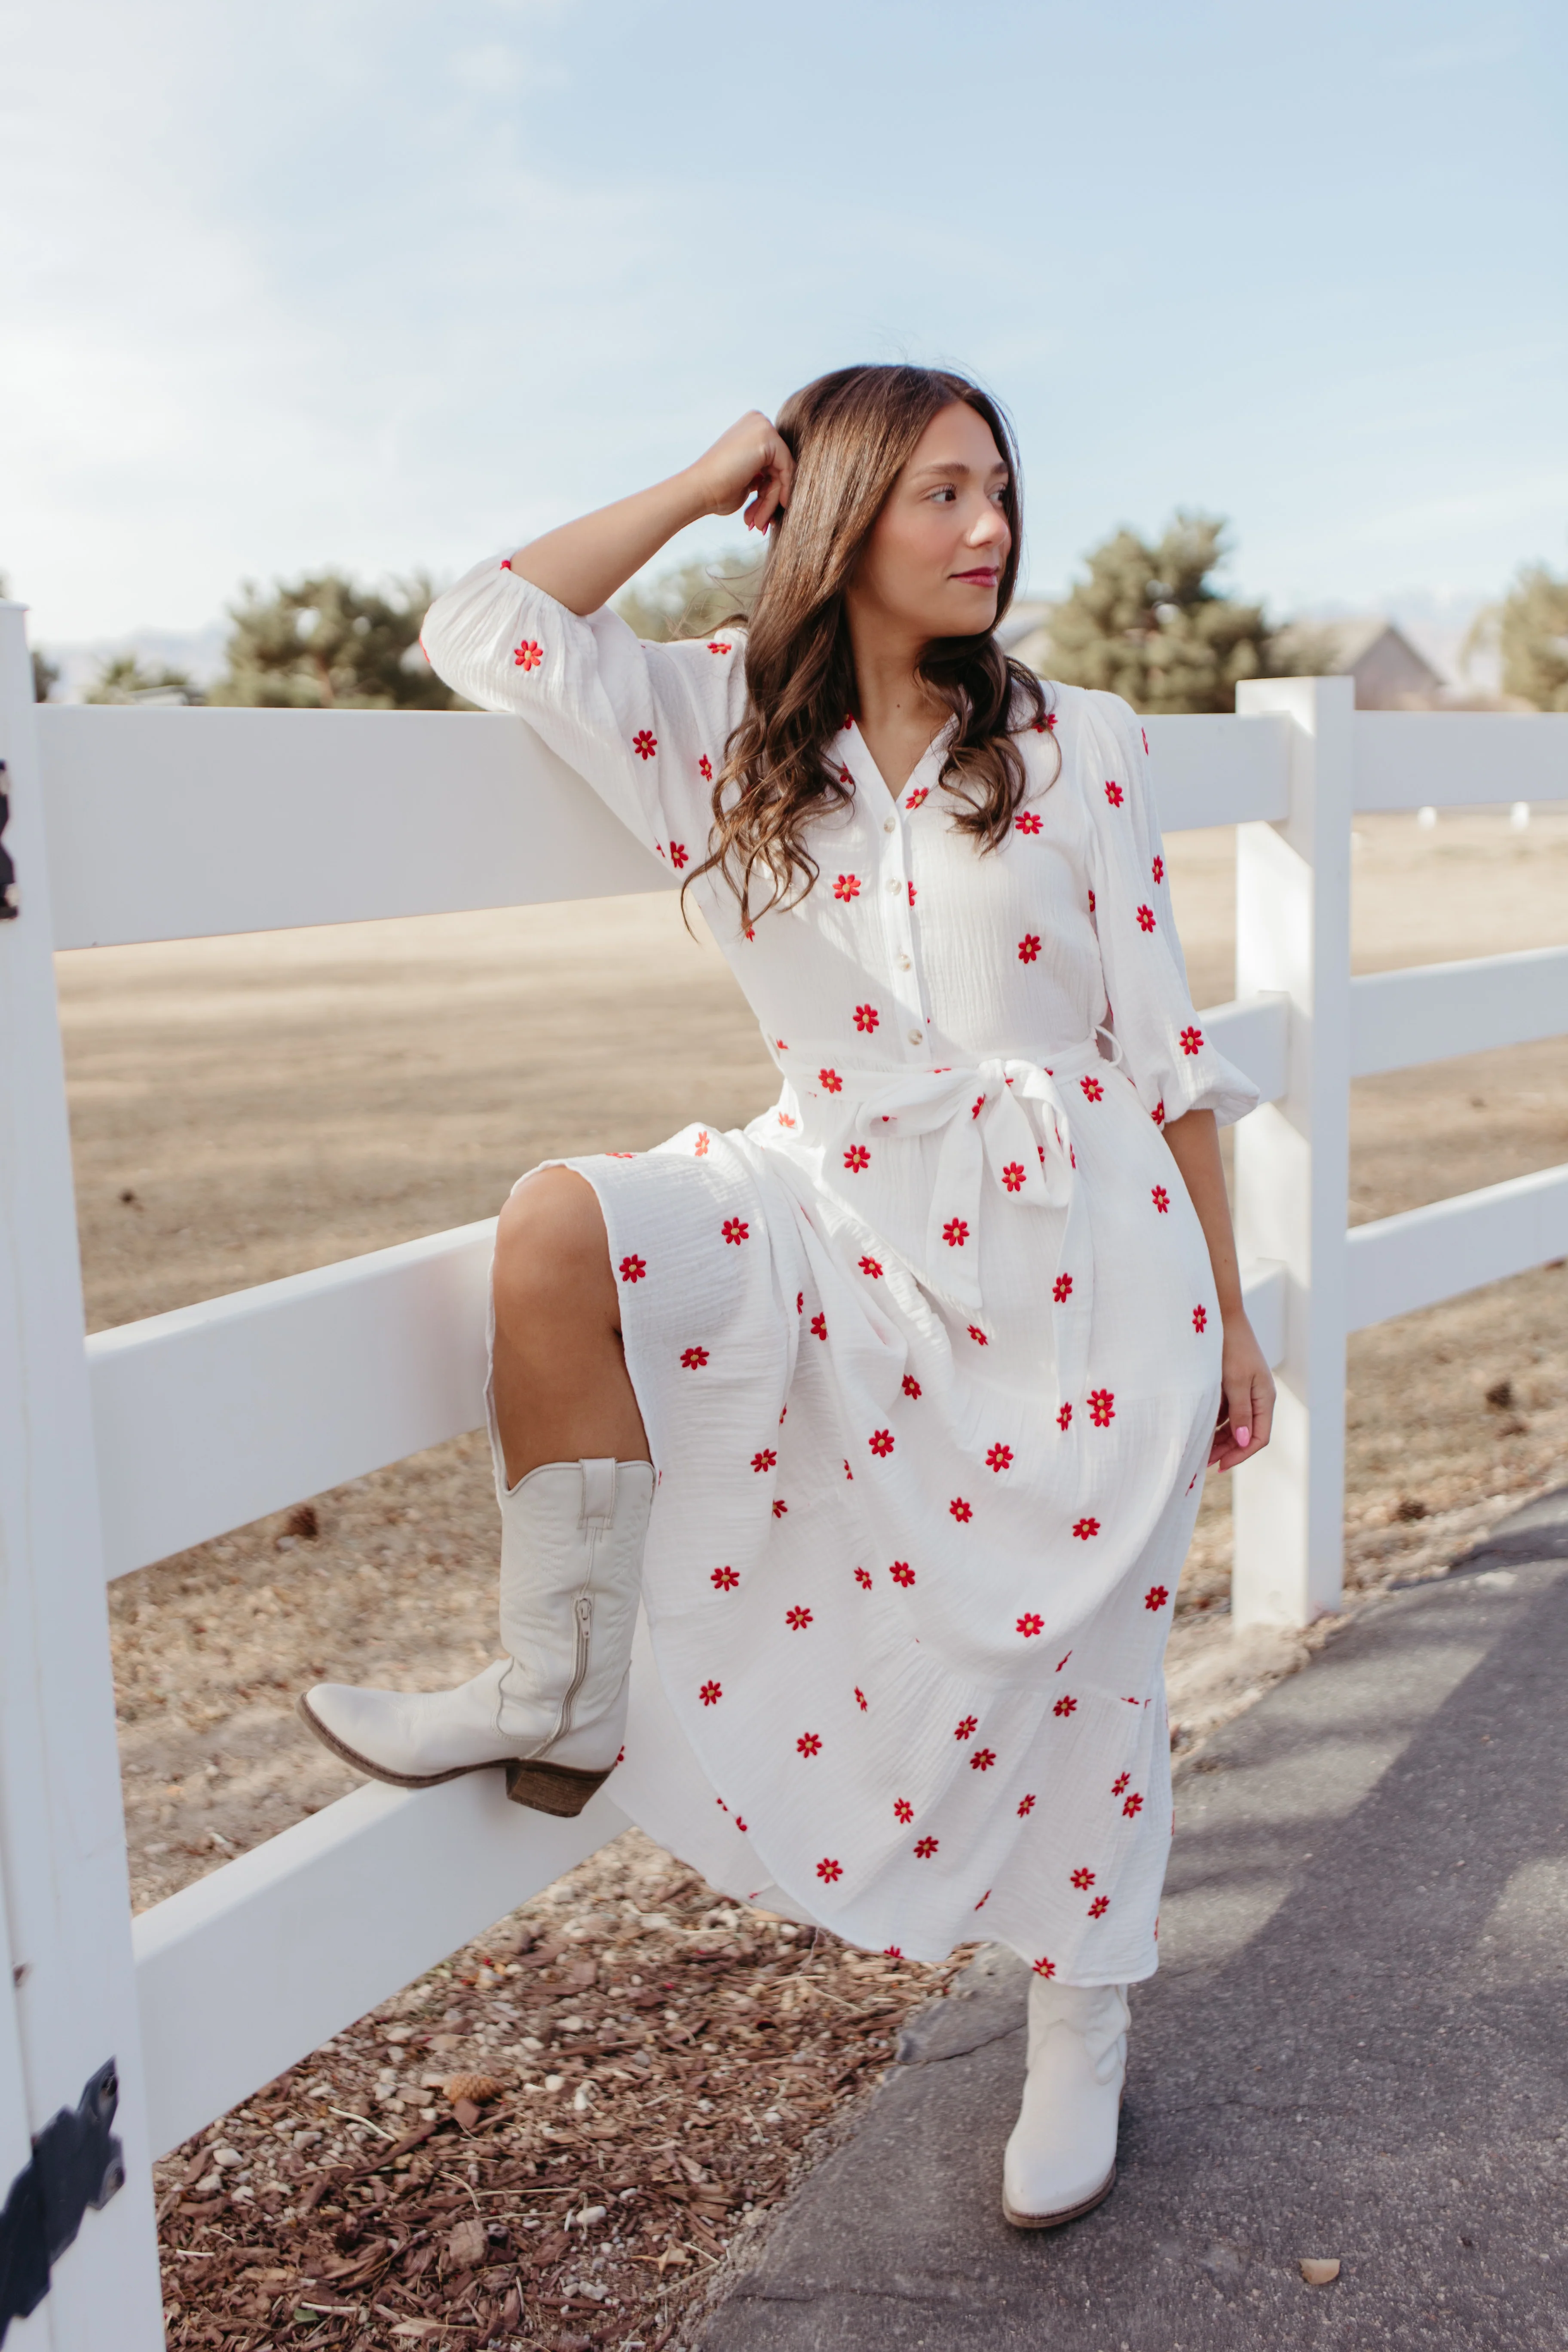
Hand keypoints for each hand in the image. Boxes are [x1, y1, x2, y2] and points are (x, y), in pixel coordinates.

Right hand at [687, 412, 794, 532]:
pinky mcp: (766, 436)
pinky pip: (786, 468)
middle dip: (770, 498)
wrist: (699, 490)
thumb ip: (765, 474)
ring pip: (783, 470)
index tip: (763, 514)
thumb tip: (783, 486)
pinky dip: (781, 491)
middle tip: (760, 523)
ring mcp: (762, 426)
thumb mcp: (747, 479)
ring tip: (758, 523)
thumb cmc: (717, 489)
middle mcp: (757, 421)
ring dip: (771, 501)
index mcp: (751, 428)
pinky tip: (769, 512)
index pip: (774, 462)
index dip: (770, 490)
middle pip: (779, 466)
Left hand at [1209, 1313, 1274, 1472]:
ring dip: (1219, 1439)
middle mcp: (1258, 1398)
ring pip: (1234, 1424)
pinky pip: (1225, 1411)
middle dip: (1227, 1450)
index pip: (1259, 1437)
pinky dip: (1214, 1423)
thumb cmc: (1231, 1347)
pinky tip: (1199, 1430)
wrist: (1222, 1318)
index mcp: (1265, 1398)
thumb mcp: (1235, 1381)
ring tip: (1199, 1451)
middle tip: (1203, 1463)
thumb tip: (1244, 1441)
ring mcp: (1245, 1392)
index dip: (1241, 1454)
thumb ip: (1240, 1412)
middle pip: (1246, 1434)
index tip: (1220, 1466)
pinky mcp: (1232, 1385)